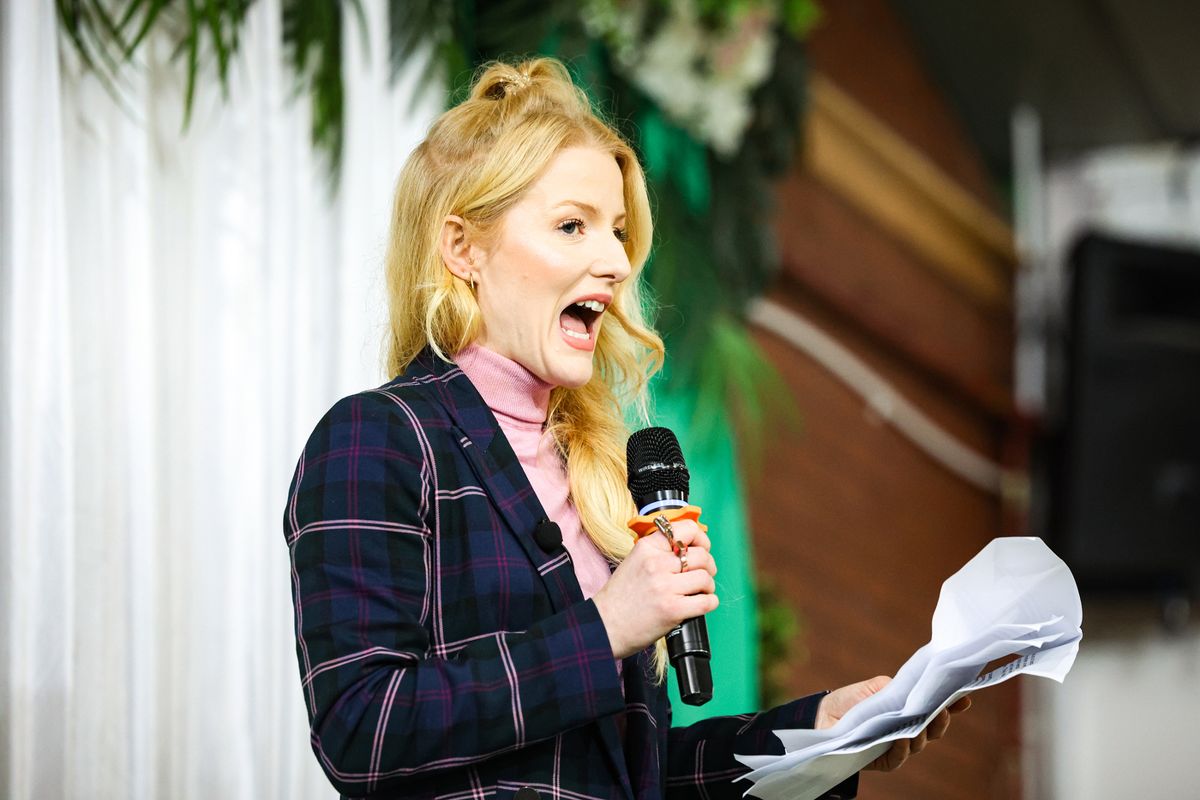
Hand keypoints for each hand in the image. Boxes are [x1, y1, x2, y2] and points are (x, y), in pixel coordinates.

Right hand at [593, 519, 717, 658]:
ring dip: (707, 587)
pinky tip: (700, 604)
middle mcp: (656, 563)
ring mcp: (665, 586)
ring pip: (705, 578)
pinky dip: (709, 603)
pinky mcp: (673, 609)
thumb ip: (659, 552)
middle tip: (703, 575)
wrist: (604, 626)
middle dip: (708, 566)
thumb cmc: (620, 598)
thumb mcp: (634, 562)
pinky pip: (707, 601)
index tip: (703, 548)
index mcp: (647, 548)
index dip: (702, 538)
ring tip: (699, 592)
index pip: (687, 529)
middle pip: (701, 555)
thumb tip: (689, 548)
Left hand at [815, 676, 971, 771]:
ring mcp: (898, 746)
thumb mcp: (876, 687)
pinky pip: (898, 758)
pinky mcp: (883, 760)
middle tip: (943, 710)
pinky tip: (902, 739)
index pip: (935, 708)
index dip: (952, 705)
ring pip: (919, 744)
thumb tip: (913, 688)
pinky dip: (902, 748)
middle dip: (940, 720)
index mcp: (910, 710)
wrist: (825, 717)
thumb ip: (896, 687)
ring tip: (921, 723)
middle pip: (933, 729)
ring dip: (921, 733)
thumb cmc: (852, 700)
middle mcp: (908, 729)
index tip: (963, 696)